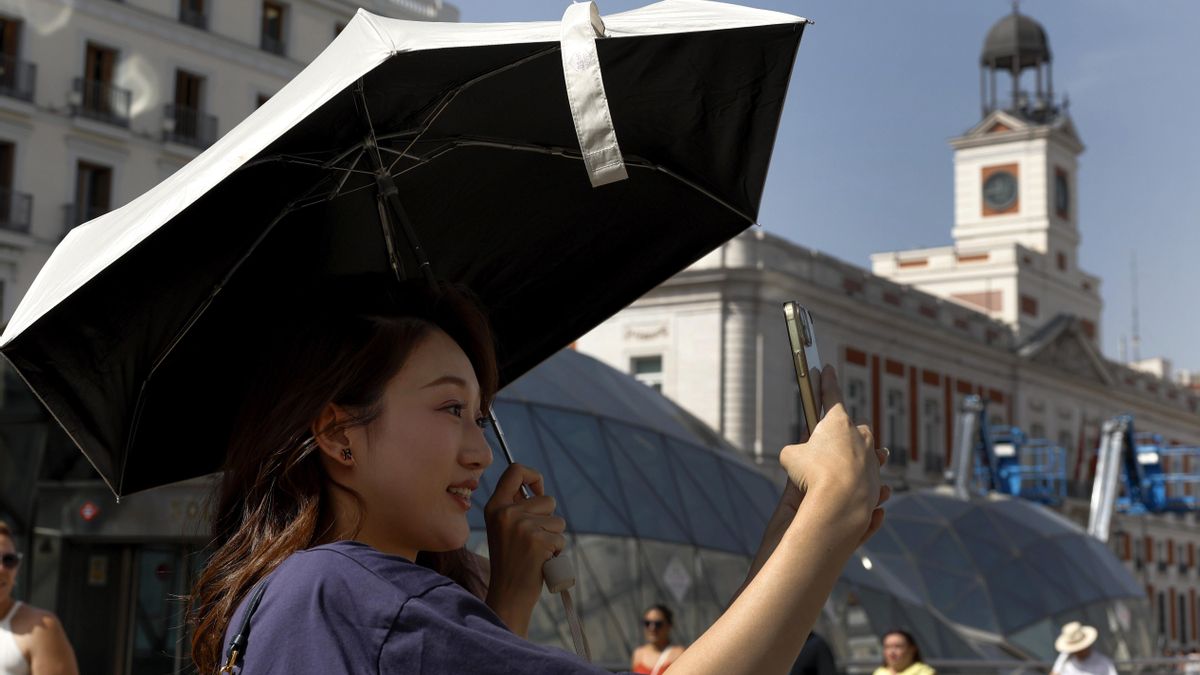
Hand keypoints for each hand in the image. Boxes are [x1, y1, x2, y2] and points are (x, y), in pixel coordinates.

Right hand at [483, 463, 565, 636]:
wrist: (508, 595)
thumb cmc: (510, 562)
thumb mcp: (502, 529)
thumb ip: (514, 507)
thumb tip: (536, 487)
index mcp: (494, 506)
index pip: (515, 470)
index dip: (533, 476)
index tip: (537, 492)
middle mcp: (506, 512)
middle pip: (547, 499)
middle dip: (549, 520)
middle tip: (534, 541)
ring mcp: (522, 526)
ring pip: (557, 520)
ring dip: (554, 537)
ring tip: (536, 553)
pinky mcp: (537, 541)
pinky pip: (560, 538)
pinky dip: (556, 551)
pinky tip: (541, 562)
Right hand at [779, 367, 888, 541]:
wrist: (841, 503)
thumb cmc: (814, 474)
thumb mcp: (790, 457)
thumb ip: (795, 451)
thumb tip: (799, 458)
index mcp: (837, 422)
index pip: (831, 395)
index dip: (826, 381)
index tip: (827, 369)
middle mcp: (859, 435)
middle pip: (852, 426)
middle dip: (842, 431)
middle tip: (827, 443)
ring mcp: (872, 457)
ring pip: (866, 451)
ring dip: (856, 455)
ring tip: (841, 468)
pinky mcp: (877, 480)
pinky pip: (869, 476)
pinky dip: (860, 481)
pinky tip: (849, 489)